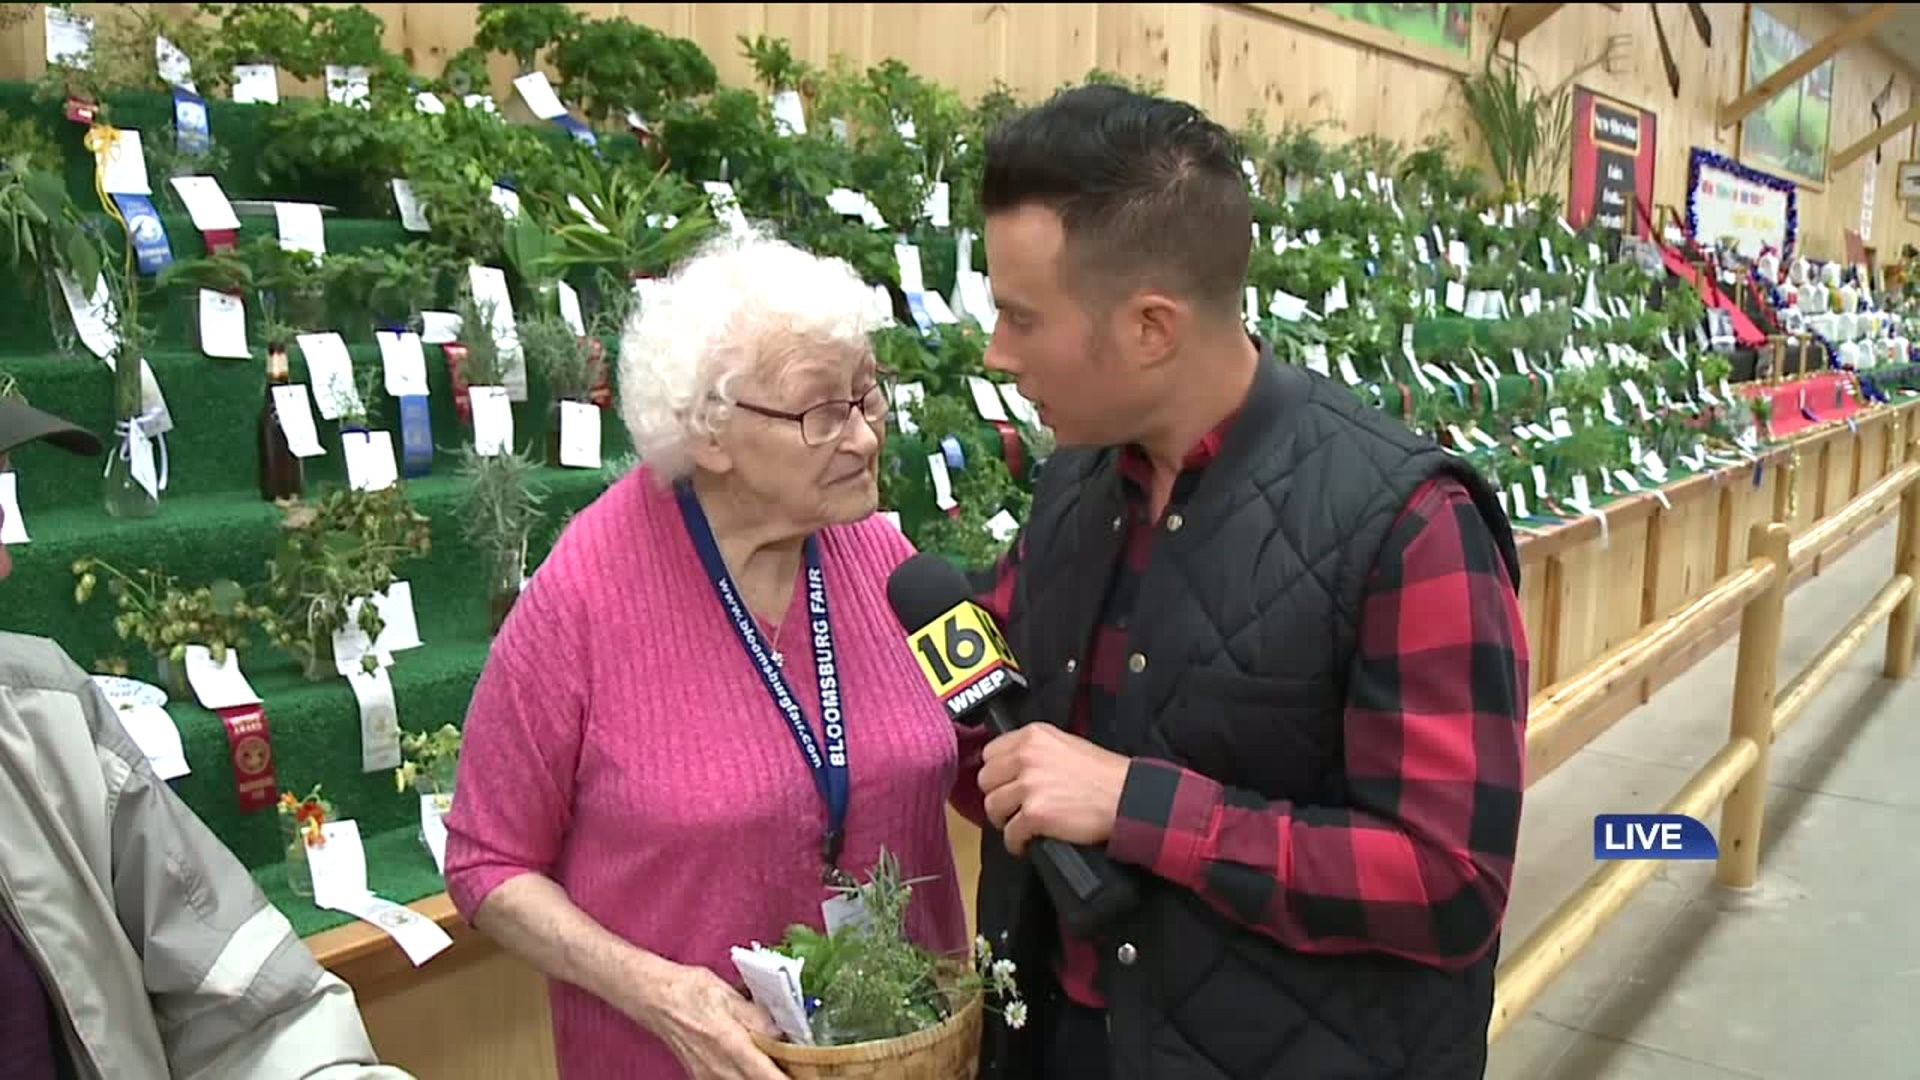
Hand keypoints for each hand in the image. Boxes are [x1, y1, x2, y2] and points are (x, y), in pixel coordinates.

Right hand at [643, 963, 787, 1079]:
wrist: (654, 998)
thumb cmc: (689, 991)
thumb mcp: (726, 994)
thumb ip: (756, 1016)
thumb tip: (781, 1032)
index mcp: (729, 1044)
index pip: (767, 1076)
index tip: (808, 1078)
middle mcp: (719, 1067)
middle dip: (779, 1078)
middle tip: (800, 1070)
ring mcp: (708, 1076)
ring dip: (762, 1078)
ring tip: (780, 1067)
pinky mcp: (702, 1077)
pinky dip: (746, 1077)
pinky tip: (754, 1066)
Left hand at [978, 724, 1131, 856]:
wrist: (1126, 797)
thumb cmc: (1103, 774)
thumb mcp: (1065, 745)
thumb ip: (1034, 750)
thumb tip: (1009, 767)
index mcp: (1032, 736)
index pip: (990, 753)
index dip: (997, 772)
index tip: (1005, 784)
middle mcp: (1026, 756)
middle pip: (986, 780)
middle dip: (998, 795)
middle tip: (1013, 807)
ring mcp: (1028, 785)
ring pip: (992, 807)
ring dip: (1005, 820)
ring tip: (1020, 825)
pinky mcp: (1034, 814)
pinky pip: (1009, 834)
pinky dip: (1016, 842)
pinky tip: (1028, 842)